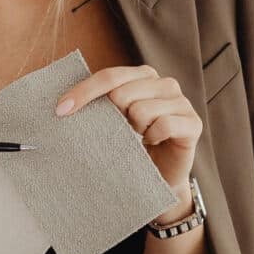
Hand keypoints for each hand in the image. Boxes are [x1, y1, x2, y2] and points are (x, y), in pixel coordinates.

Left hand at [54, 65, 200, 209]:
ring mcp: (181, 101)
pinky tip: (154, 143)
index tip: (61, 111)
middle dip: (115, 119)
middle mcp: (164, 83)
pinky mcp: (193, 123)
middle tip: (123, 132)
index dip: (84, 92)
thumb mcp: (112, 122)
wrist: (159, 177)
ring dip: (135, 132)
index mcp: (143, 76)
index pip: (109, 77)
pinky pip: (163, 125)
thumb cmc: (132, 147)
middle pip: (122, 94)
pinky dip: (153, 138)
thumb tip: (63, 104)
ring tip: (140, 138)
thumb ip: (100, 105)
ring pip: (141, 111)